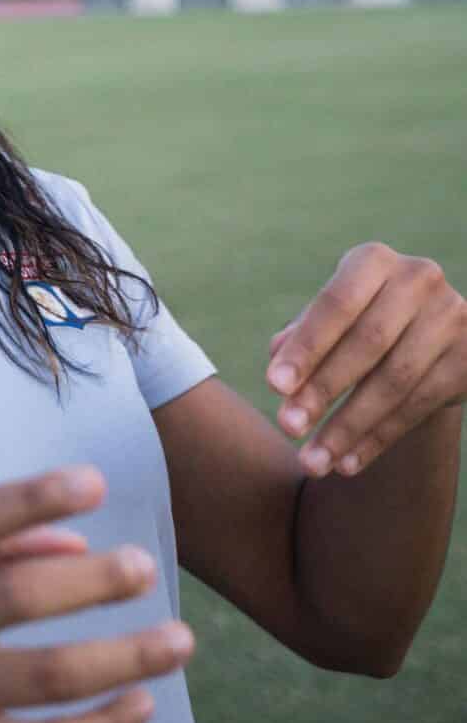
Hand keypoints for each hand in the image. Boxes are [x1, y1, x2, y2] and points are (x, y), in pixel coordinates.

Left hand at [267, 242, 466, 478]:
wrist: (425, 331)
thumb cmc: (358, 319)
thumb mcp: (331, 318)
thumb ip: (302, 335)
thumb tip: (276, 356)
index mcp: (374, 260)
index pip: (336, 304)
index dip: (306, 346)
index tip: (273, 386)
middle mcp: (418, 279)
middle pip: (367, 344)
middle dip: (324, 390)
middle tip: (288, 427)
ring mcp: (450, 318)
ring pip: (395, 382)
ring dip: (349, 427)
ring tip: (314, 461)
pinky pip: (418, 406)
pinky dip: (378, 439)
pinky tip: (348, 462)